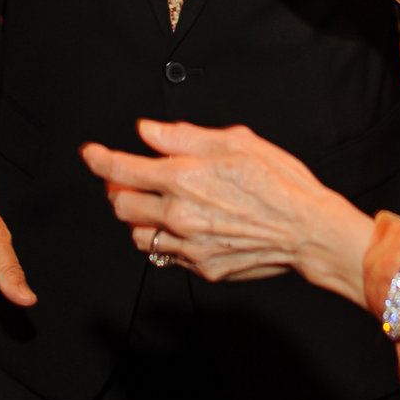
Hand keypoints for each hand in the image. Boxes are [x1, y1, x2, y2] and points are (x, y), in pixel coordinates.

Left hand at [79, 120, 374, 301]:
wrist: (310, 231)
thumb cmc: (280, 182)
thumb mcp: (235, 142)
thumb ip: (183, 137)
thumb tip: (148, 131)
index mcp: (184, 177)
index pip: (121, 168)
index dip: (98, 159)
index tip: (90, 153)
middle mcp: (179, 215)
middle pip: (119, 206)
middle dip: (117, 190)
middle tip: (129, 179)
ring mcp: (188, 246)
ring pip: (137, 235)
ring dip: (139, 218)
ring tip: (159, 203)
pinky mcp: (201, 268)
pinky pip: (165, 256)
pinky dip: (164, 240)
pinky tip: (183, 226)